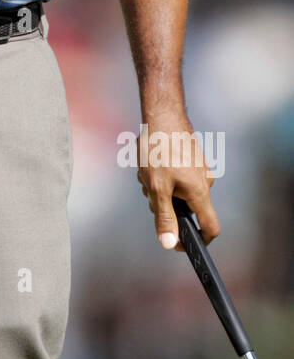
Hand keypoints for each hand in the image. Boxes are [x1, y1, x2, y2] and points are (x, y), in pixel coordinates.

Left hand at [136, 111, 220, 252]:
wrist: (161, 114)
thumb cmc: (158, 149)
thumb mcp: (156, 188)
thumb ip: (164, 218)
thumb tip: (169, 243)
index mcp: (200, 191)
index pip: (210, 227)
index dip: (197, 241)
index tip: (180, 243)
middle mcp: (205, 182)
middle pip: (188, 209)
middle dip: (165, 205)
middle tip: (148, 189)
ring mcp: (200, 170)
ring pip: (179, 192)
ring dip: (160, 188)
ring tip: (148, 171)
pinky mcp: (193, 160)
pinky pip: (179, 178)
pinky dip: (164, 176)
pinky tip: (152, 163)